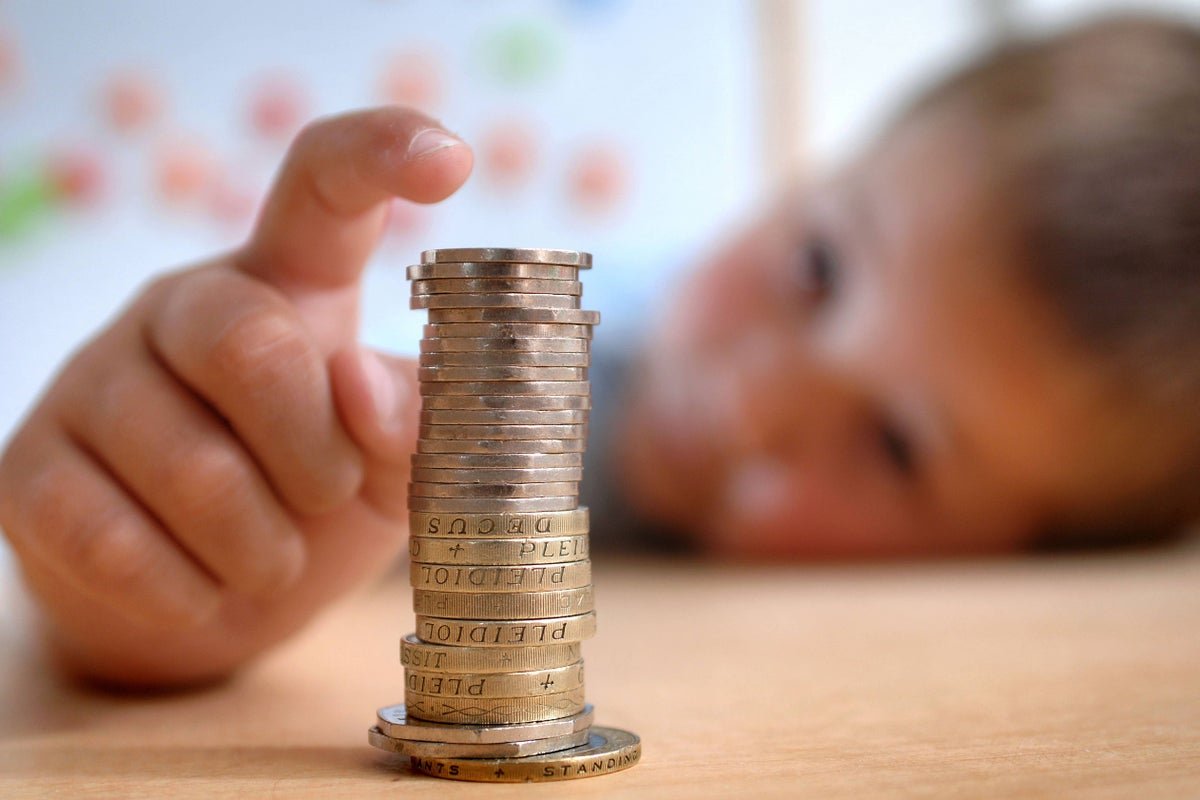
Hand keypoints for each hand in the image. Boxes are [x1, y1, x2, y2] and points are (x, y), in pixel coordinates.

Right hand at [0, 108, 472, 685]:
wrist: (206, 601)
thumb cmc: (314, 507)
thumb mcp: (390, 467)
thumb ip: (407, 424)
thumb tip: (360, 388)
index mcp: (289, 283)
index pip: (323, 185)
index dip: (382, 154)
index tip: (453, 159)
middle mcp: (185, 307)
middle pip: (247, 341)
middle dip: (311, 451)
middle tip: (328, 497)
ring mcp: (94, 377)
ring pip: (187, 464)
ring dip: (259, 543)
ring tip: (273, 559)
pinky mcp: (30, 466)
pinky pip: (108, 538)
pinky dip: (185, 591)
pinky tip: (204, 589)